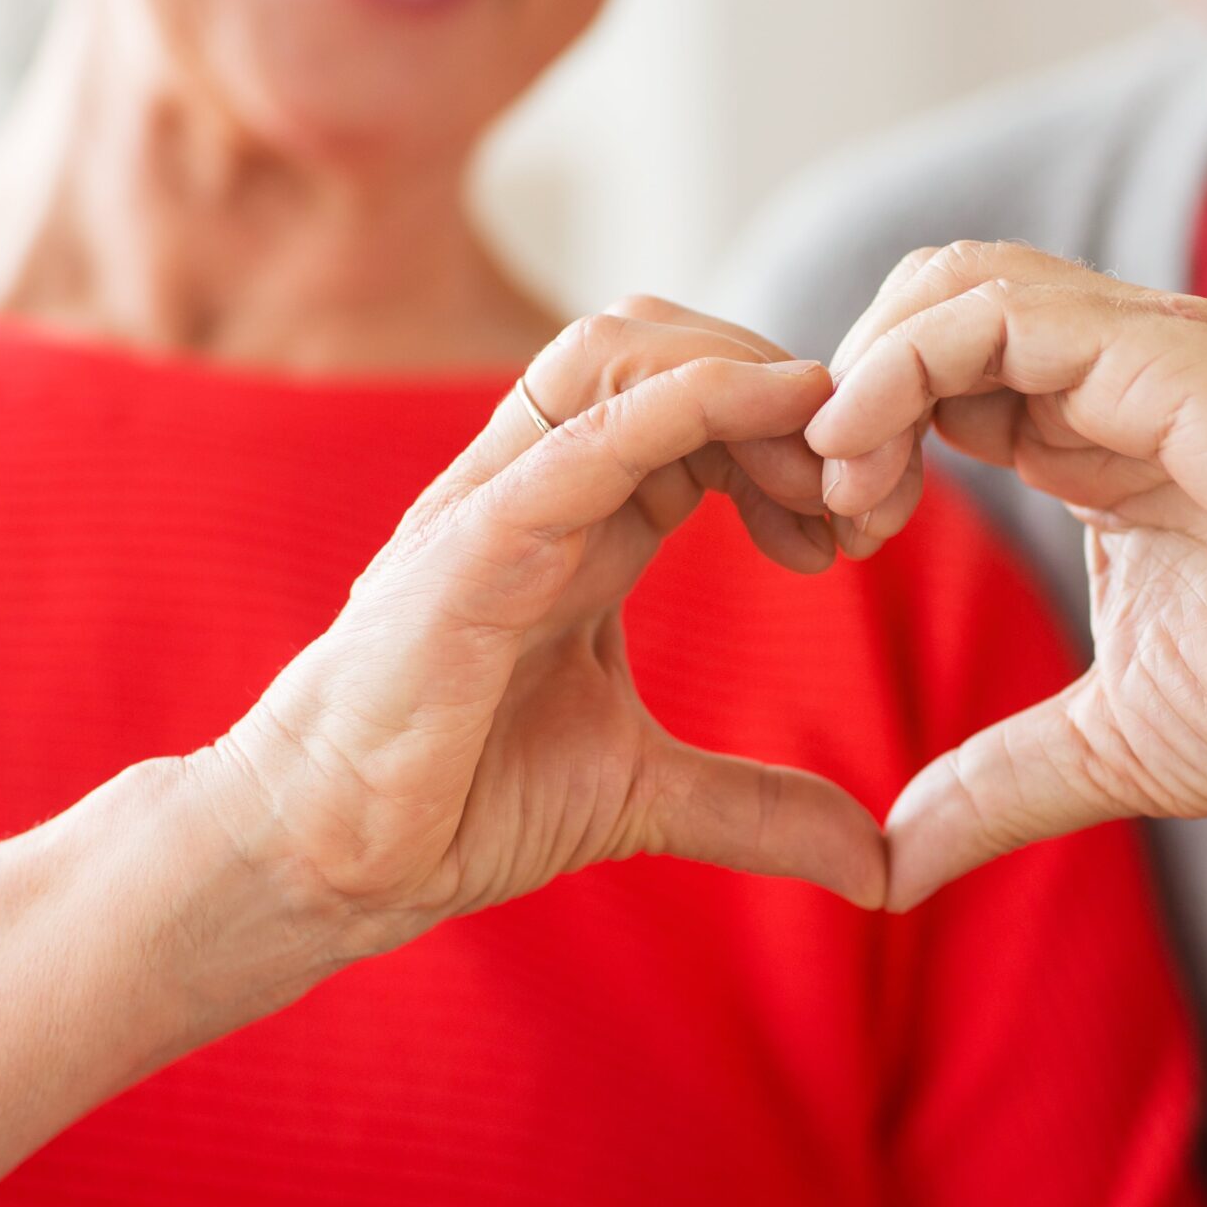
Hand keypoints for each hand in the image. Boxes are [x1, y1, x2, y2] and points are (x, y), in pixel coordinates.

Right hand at [199, 302, 887, 960]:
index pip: (703, 402)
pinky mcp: (472, 540)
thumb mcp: (644, 794)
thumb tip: (876, 864)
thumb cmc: (455, 801)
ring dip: (751, 379)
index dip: (798, 433)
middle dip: (789, 390)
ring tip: (825, 474)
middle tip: (866, 496)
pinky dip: (693, 400)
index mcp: (585, 517)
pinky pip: (587, 430)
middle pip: (673, 341)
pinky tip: (776, 413)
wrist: (330, 858)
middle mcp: (543, 482)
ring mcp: (501, 496)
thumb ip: (758, 808)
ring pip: (625, 346)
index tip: (865, 523)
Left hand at [808, 243, 1206, 908]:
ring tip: (843, 486)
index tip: (829, 545)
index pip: (930, 380)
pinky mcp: (1163, 353)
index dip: (858, 443)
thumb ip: (997, 786)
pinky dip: (902, 365)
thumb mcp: (1114, 744)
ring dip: (862, 372)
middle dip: (842, 395)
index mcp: (1086, 438)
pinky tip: (872, 457)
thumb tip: (890, 869)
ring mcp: (1134, 350)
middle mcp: (1102, 375)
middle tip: (824, 514)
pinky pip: (994, 312)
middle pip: (920, 306)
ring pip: (947, 284)